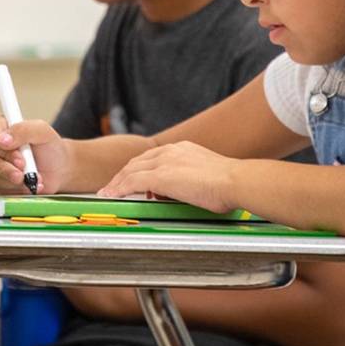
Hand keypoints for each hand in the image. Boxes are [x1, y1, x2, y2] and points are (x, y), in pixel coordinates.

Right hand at [0, 115, 70, 194]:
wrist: (56, 170)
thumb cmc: (48, 147)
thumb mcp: (43, 132)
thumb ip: (23, 130)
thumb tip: (2, 140)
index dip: (4, 152)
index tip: (21, 160)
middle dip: (5, 170)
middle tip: (23, 175)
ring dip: (12, 182)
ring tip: (31, 180)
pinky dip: (12, 191)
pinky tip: (26, 186)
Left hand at [98, 142, 239, 212]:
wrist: (236, 180)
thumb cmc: (230, 184)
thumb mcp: (208, 176)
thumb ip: (193, 180)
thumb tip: (188, 192)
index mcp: (182, 149)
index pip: (152, 157)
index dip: (138, 168)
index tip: (131, 177)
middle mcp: (171, 151)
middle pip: (137, 162)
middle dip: (122, 174)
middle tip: (113, 186)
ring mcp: (165, 162)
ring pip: (131, 170)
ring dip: (117, 182)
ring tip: (108, 192)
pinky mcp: (161, 176)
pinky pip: (132, 182)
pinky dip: (119, 189)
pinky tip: (112, 196)